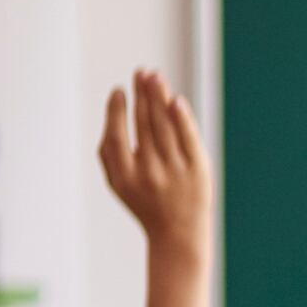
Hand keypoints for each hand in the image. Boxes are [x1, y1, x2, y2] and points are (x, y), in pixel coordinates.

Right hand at [98, 70, 209, 261]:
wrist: (178, 234)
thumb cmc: (143, 201)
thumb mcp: (117, 182)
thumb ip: (109, 151)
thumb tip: (113, 110)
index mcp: (125, 175)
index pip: (117, 135)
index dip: (116, 110)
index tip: (119, 90)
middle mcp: (150, 171)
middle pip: (144, 124)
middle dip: (142, 94)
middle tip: (141, 72)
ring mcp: (176, 171)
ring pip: (165, 126)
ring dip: (159, 97)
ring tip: (154, 76)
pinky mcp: (198, 171)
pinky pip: (189, 139)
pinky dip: (182, 118)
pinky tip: (175, 100)